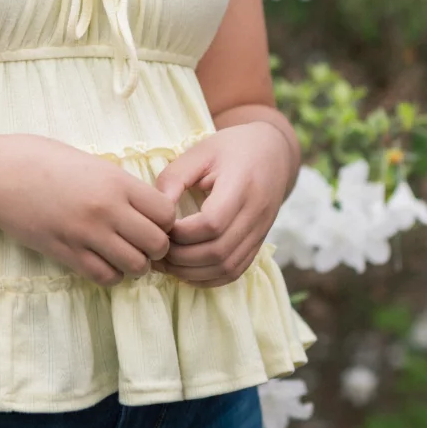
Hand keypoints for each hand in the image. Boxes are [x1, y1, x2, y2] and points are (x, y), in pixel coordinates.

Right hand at [0, 135, 178, 287]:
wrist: (0, 175)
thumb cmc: (43, 160)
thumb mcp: (91, 162)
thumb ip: (120, 185)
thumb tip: (147, 207)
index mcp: (116, 182)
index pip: (166, 214)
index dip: (165, 221)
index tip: (153, 220)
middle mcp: (106, 209)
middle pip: (157, 244)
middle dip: (155, 248)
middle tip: (142, 242)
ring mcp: (86, 234)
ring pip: (135, 266)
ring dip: (135, 264)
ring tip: (124, 254)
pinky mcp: (66, 253)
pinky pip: (105, 277)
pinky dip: (111, 274)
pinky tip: (103, 261)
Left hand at [150, 122, 293, 288]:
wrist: (272, 152)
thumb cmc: (230, 149)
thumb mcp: (199, 152)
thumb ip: (174, 179)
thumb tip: (154, 213)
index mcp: (242, 185)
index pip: (212, 223)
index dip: (181, 232)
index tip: (161, 226)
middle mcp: (256, 214)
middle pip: (218, 252)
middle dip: (180, 257)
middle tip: (155, 249)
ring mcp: (260, 232)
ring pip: (227, 268)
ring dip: (191, 272)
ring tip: (166, 262)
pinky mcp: (258, 244)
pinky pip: (235, 272)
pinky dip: (208, 278)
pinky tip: (186, 270)